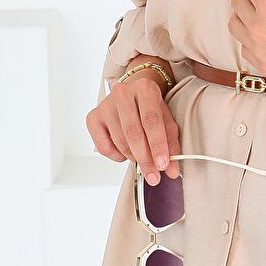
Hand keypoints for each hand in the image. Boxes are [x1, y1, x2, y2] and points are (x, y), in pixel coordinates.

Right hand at [86, 69, 181, 183]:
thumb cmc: (151, 109)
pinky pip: (103, 147)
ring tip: (142, 159)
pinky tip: (125, 152)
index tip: (162, 165)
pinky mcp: (93, 117)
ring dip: (133, 157)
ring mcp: (105, 105)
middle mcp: (123, 93)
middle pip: (133, 133)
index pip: (151, 121)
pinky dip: (117, 156)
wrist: (133, 95)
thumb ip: (171, 145)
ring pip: (119, 141)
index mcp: (145, 89)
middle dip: (145, 159)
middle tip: (153, 176)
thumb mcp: (166, 122)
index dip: (157, 145)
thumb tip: (172, 171)